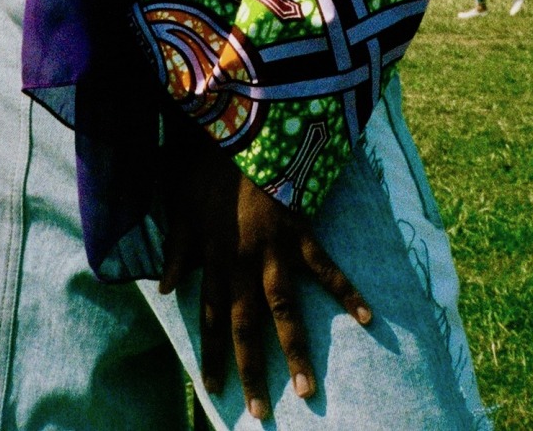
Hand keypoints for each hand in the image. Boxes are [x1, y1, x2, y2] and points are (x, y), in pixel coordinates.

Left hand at [159, 130, 369, 420]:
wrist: (242, 130)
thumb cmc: (207, 164)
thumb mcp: (180, 206)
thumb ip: (176, 249)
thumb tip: (163, 286)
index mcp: (214, 260)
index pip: (209, 319)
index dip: (211, 355)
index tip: (214, 390)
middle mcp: (243, 264)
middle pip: (246, 327)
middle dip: (251, 371)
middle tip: (259, 412)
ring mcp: (274, 252)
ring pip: (284, 312)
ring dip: (296, 353)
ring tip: (308, 390)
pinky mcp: (301, 233)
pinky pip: (326, 269)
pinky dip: (347, 293)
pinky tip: (368, 318)